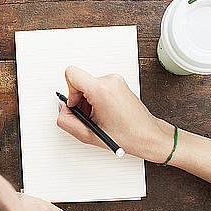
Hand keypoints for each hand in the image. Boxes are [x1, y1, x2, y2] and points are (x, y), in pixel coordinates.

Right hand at [57, 65, 174, 162]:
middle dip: (80, 101)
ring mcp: (116, 81)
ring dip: (89, 102)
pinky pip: (99, 87)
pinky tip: (104, 114)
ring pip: (89, 85)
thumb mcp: (88, 135)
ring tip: (99, 117)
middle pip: (79, 82)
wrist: (148, 135)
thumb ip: (66, 121)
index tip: (75, 105)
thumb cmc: (127, 136)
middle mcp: (110, 81)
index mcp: (102, 90)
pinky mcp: (119, 83)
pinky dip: (97, 100)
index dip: (68, 92)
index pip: (72, 74)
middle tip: (89, 117)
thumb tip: (62, 110)